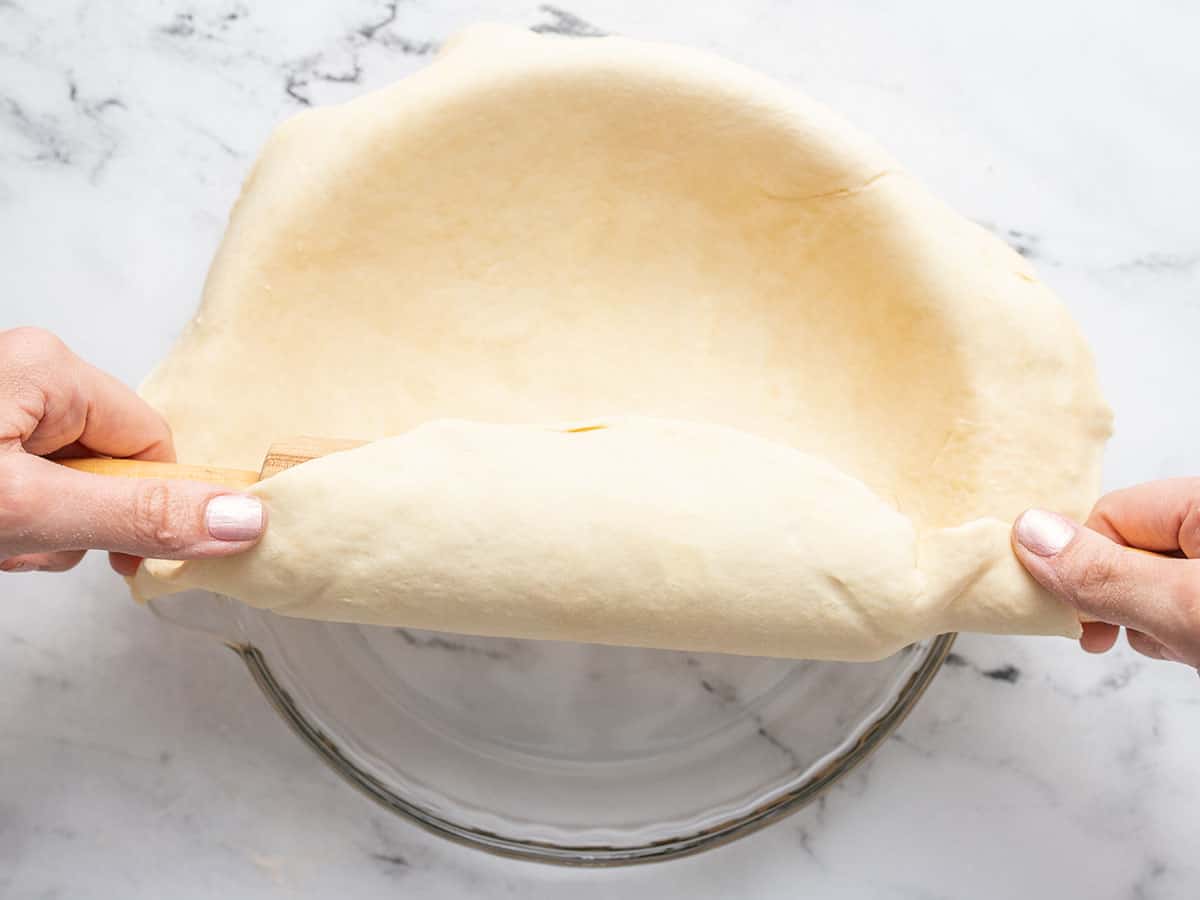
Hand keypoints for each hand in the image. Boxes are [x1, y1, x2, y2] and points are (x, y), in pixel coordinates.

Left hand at [0, 327, 264, 575]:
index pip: (152, 445)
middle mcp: (30, 375)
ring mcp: (3, 409)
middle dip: (78, 525)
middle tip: (22, 542)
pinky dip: (10, 527)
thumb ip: (135, 516)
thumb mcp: (26, 508)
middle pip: (110, 471)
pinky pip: (30, 489)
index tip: (116, 557)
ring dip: (40, 535)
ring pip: (68, 489)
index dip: (145, 506)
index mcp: (52, 369)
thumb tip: (240, 517)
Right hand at [1013, 482, 1199, 667]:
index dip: (1087, 565)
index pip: (1108, 514)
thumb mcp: (1183, 606)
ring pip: (1150, 580)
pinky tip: (1191, 650)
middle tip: (1125, 636)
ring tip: (1180, 648)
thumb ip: (1105, 573)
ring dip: (1148, 621)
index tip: (1085, 615)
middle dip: (1118, 598)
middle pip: (1126, 548)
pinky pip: (1177, 601)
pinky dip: (1176, 630)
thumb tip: (1029, 533)